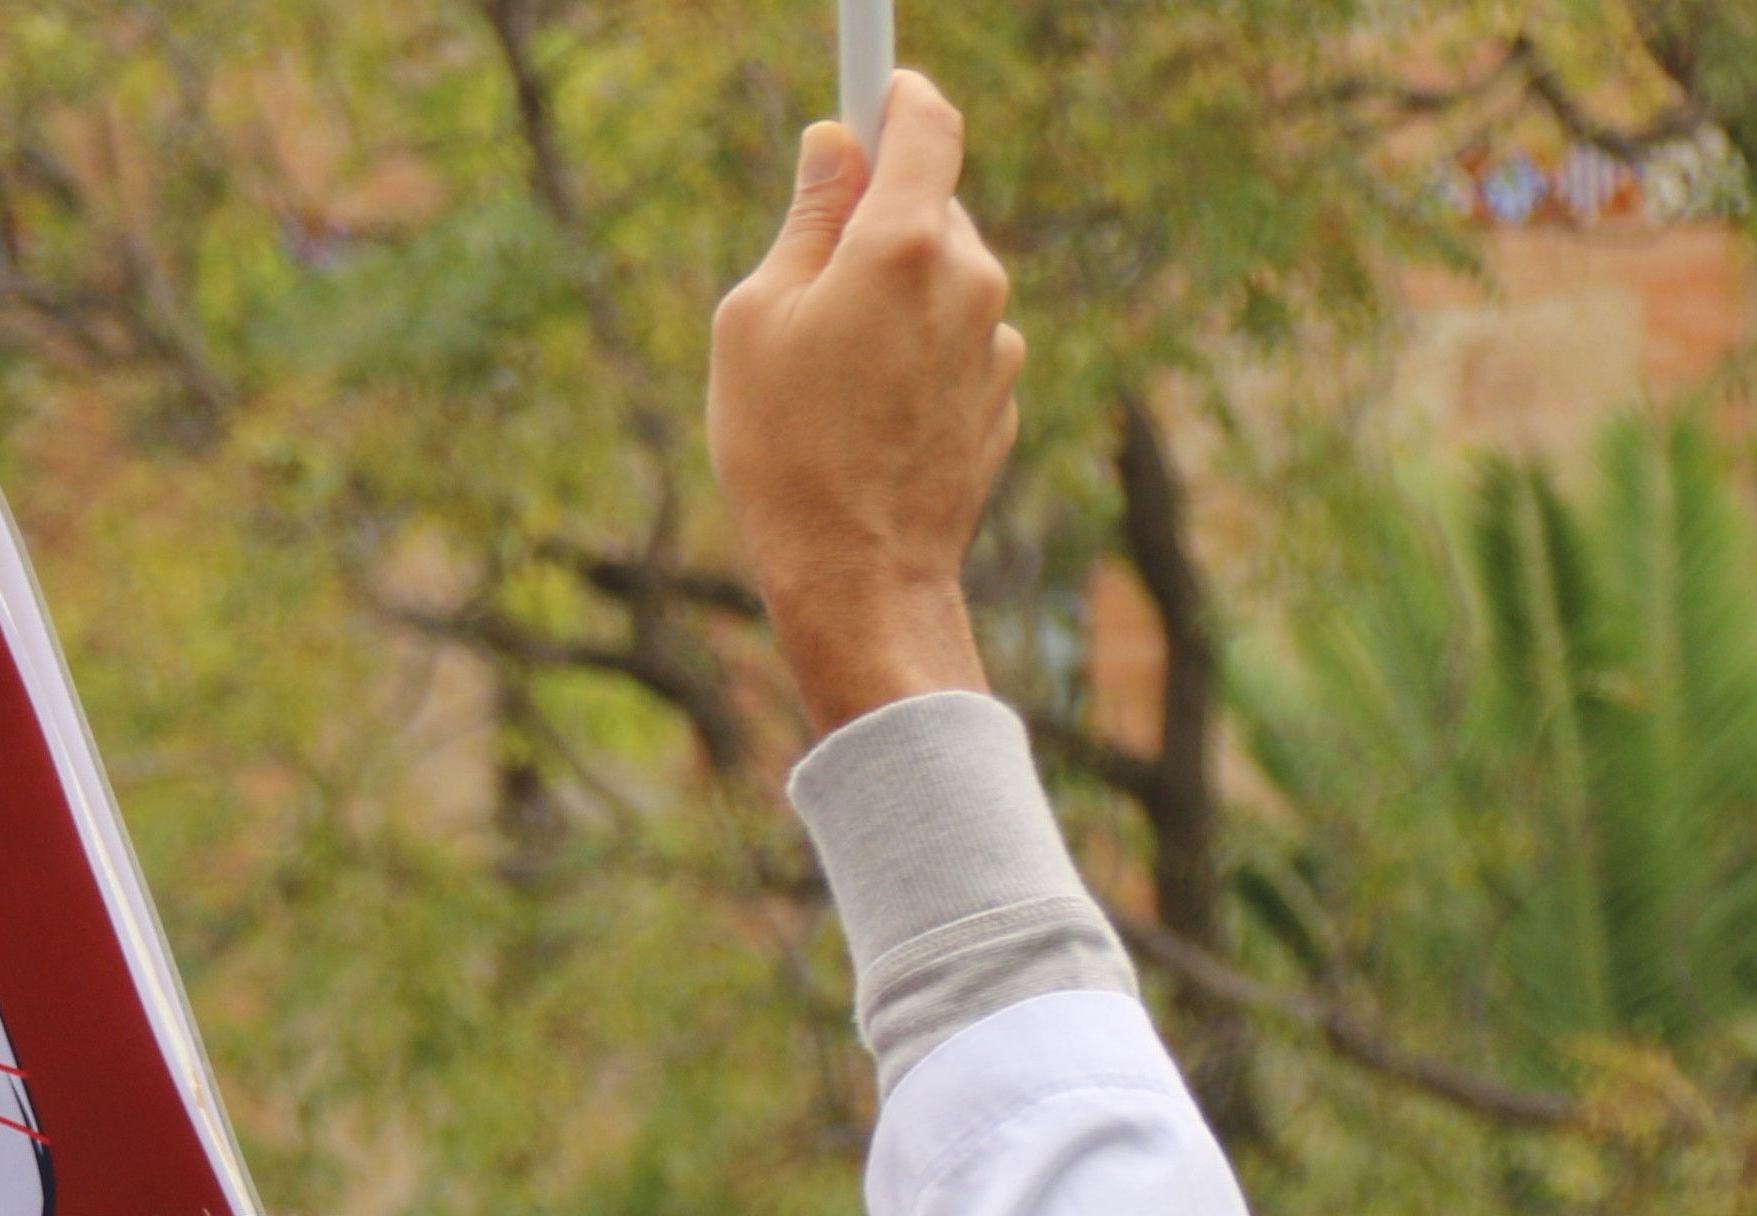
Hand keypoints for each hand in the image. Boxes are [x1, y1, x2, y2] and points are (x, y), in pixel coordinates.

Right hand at [706, 70, 1020, 734]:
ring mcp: (998, 341)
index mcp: (906, 242)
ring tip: (834, 377)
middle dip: (876, 224)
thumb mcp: (752, 321)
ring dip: (896, 297)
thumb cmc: (786, 453)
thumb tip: (831, 150)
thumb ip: (803, 221)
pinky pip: (957, 343)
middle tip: (810, 285)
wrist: (860, 583)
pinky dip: (918, 355)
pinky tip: (871, 420)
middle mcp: (971, 278)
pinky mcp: (1003, 396)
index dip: (896, 94)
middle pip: (929, 205)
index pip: (926, 120)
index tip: (872, 92)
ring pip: (944, 278)